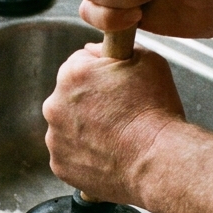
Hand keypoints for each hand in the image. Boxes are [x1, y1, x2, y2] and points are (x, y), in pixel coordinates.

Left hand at [42, 44, 184, 204]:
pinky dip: (84, 155)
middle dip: (90, 101)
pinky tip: (108, 155)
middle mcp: (55, 105)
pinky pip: (69, 154)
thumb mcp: (147, 61)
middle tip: (119, 114)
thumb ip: (117, 46)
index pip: (79, 62)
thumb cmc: (155, 112)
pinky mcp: (59, 165)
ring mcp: (54, 138)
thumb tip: (96, 50)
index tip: (116, 86)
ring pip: (68, 126)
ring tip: (115, 137)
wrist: (157, 161)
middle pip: (69, 96)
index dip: (101, 73)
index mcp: (72, 74)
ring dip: (85, 129)